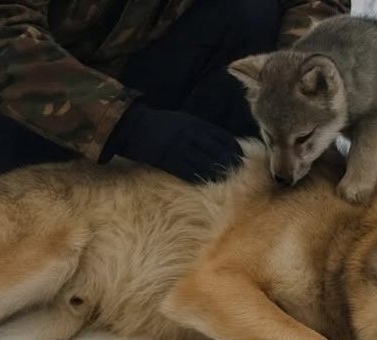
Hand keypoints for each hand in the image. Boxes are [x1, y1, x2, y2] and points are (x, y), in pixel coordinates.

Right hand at [103, 103, 242, 181]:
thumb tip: (220, 141)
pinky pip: (186, 171)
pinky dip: (198, 177)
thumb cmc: (162, 124)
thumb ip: (201, 129)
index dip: (233, 146)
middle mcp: (189, 135)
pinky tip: (205, 181)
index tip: (241, 155)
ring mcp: (178, 148)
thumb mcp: (184, 120)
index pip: (220, 135)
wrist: (135, 127)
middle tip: (237, 169)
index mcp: (194, 123)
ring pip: (203, 162)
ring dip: (216, 171)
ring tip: (225, 177)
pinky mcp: (167, 160)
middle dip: (228, 160)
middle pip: (215, 150)